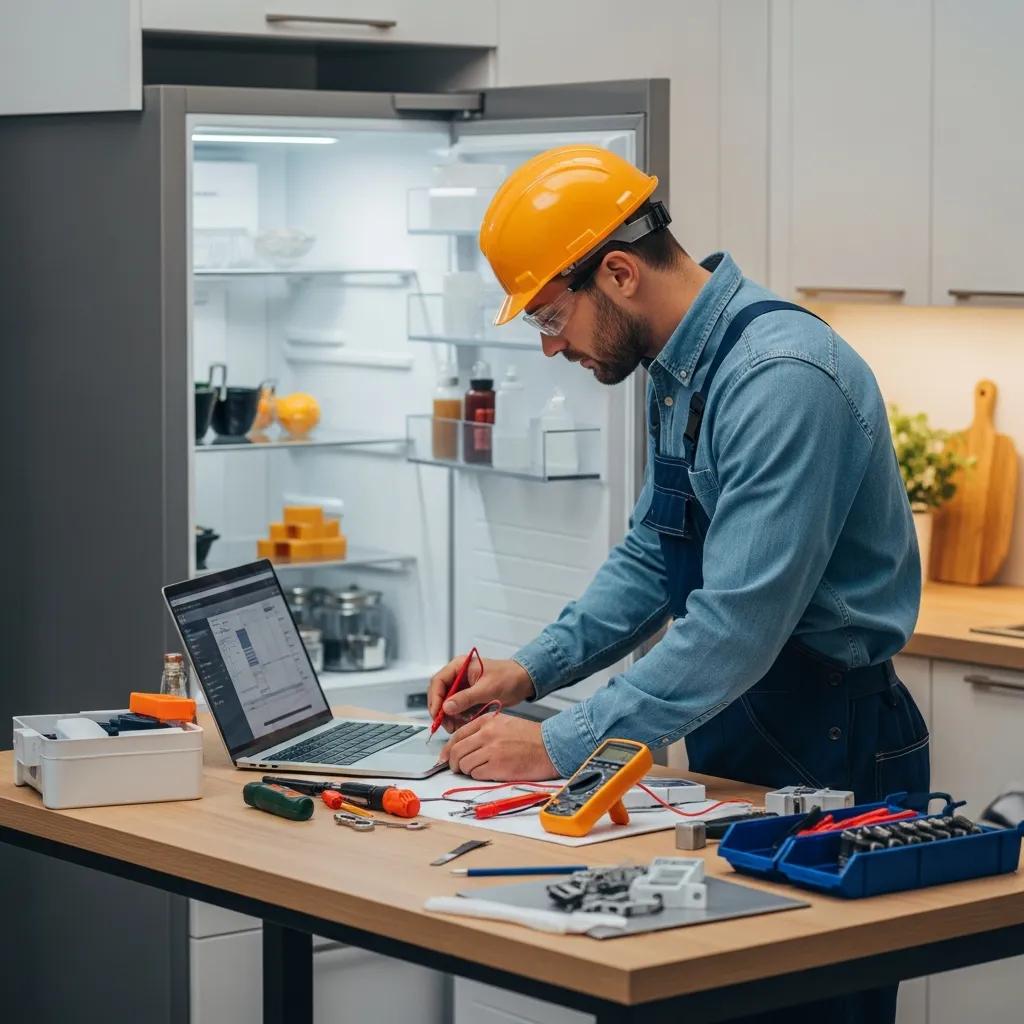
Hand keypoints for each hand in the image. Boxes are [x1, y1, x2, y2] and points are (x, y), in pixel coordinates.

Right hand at [427, 654, 534, 732]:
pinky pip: (458, 709)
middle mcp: (459, 675)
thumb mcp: (487, 688)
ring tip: (455, 727)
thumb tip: (446, 707)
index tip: (437, 714)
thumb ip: (466, 698)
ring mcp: (463, 687)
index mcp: (460, 666)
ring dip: (449, 716)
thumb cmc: (509, 677)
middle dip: (441, 710)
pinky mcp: (469, 697)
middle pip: (440, 694)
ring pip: (448, 703)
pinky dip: (459, 718)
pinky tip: (463, 724)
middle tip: (446, 725)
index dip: (435, 698)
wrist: (524, 681)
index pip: (438, 681)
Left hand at [441, 714, 556, 780]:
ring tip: (479, 769)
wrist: (550, 746)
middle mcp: (486, 734)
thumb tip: (463, 746)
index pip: (457, 735)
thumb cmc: (530, 737)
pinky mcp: (497, 767)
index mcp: (487, 722)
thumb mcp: (504, 724)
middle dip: (453, 763)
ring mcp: (491, 751)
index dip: (448, 749)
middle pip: (456, 751)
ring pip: (464, 765)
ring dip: (467, 770)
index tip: (445, 757)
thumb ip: (483, 731)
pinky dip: (478, 776)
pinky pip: (476, 774)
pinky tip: (489, 772)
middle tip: (457, 768)